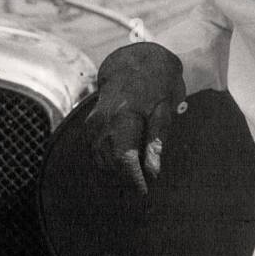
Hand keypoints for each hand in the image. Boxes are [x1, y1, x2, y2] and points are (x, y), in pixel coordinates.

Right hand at [86, 43, 186, 193]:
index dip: (133, 180)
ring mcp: (93, 124)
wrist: (133, 62)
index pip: (124, 158)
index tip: (144, 192)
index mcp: (124, 117)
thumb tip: (153, 172)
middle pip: (111, 164)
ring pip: (101, 161)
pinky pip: (96, 153)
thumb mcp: (165, 109)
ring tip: (134, 179)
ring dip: (117, 174)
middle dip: (126, 180)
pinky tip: (123, 165)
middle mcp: (103, 122)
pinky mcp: (89, 127)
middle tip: (143, 189)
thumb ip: (157, 141)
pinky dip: (109, 162)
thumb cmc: (156, 85)